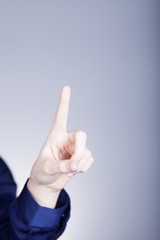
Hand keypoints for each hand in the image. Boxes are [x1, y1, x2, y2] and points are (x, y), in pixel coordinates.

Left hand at [27, 86, 93, 207]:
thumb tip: (75, 165)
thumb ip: (61, 166)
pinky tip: (75, 170)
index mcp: (55, 135)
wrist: (48, 183)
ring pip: (87, 151)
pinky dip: (84, 167)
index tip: (66, 87)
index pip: (61, 116)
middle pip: (82, 136)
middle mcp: (67, 139)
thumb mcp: (47, 169)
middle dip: (80, 152)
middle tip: (74, 166)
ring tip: (68, 170)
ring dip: (80, 164)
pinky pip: (90, 159)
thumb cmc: (42, 172)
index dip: (64, 102)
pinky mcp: (82, 156)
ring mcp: (76, 148)